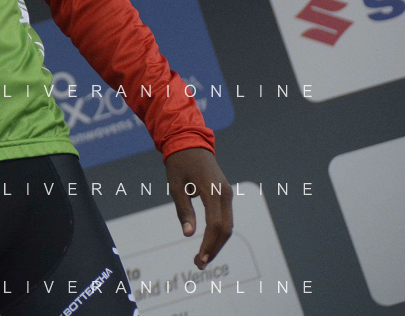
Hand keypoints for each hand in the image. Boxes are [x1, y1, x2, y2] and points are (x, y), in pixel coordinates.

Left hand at [164, 147, 232, 269]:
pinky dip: (218, 233)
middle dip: (214, 249)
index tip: (199, 260)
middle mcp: (224, 193)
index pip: (215, 225)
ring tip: (202, 257)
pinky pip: (226, 218)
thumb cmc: (179, 163)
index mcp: (212, 190)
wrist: (189, 141)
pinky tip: (207, 243)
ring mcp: (227, 193)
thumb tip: (188, 234)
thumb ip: (183, 209)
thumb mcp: (175, 186)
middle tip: (199, 264)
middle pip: (226, 229)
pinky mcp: (225, 194)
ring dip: (217, 243)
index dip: (208, 245)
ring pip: (228, 225)